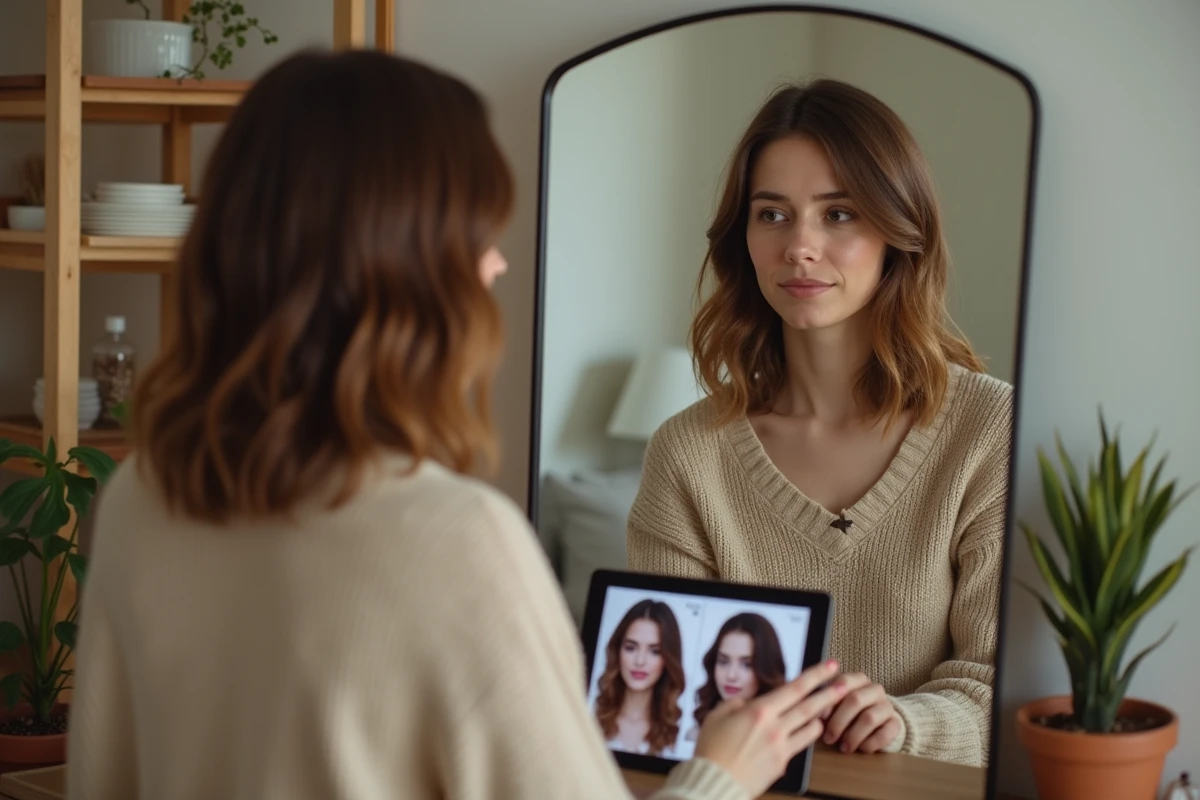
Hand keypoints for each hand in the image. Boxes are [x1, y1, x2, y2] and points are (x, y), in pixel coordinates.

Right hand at [694, 659, 846, 797]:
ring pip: (812, 729)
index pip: (796, 688)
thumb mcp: (717, 716)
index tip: (830, 666)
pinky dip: (803, 738)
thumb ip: (736, 704)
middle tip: (845, 685)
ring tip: (824, 713)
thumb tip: (749, 702)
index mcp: (760, 711)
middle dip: (830, 694)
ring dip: (820, 719)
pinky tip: (803, 734)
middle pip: (811, 707)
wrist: (714, 782)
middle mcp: (775, 728)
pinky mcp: (782, 765)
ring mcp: (781, 748)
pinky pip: (800, 747)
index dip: (816, 675)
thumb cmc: (711, 750)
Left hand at [820, 673, 902, 753]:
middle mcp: (875, 689)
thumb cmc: (850, 714)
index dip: (830, 700)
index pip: (843, 682)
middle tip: (828, 739)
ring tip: (843, 748)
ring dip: (853, 735)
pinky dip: (869, 744)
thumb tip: (813, 714)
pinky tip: (860, 749)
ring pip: (869, 718)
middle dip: (838, 722)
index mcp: (858, 679)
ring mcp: (887, 706)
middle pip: (855, 700)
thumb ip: (826, 704)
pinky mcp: (896, 724)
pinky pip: (884, 734)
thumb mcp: (837, 705)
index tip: (819, 717)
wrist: (880, 724)